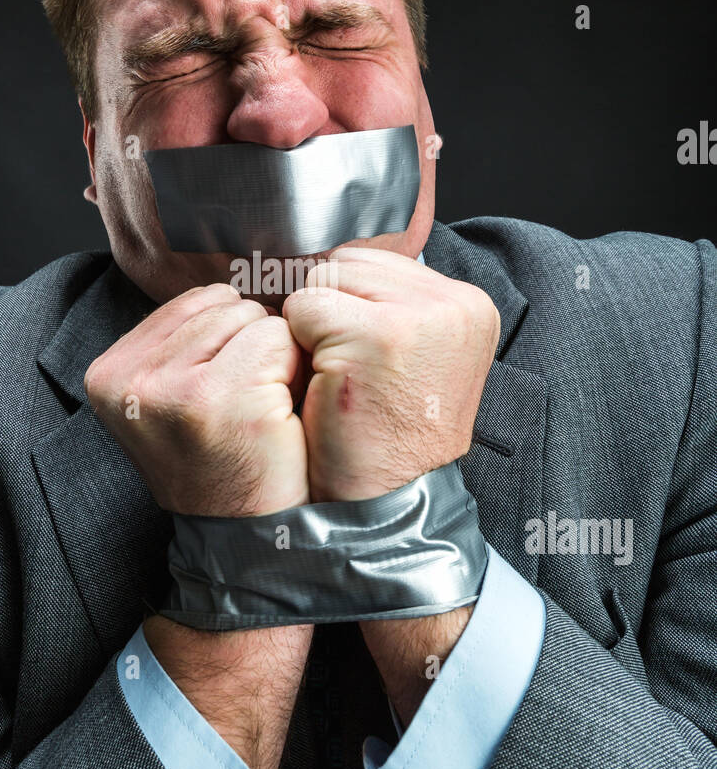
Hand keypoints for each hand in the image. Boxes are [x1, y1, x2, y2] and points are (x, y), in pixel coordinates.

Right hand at [84, 282, 308, 516]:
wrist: (245, 537)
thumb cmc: (220, 458)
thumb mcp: (170, 397)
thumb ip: (181, 339)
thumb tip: (232, 276)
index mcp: (108, 373)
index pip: (193, 301)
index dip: (227, 339)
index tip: (218, 394)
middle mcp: (133, 379)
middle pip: (225, 305)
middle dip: (251, 345)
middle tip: (242, 406)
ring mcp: (177, 390)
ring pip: (255, 318)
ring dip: (273, 359)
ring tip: (256, 411)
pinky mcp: (227, 399)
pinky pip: (280, 340)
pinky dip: (292, 372)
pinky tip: (275, 417)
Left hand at [282, 245, 499, 501]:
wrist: (388, 506)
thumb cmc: (388, 438)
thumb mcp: (416, 360)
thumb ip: (394, 306)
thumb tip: (338, 262)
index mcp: (469, 306)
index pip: (377, 262)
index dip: (348, 303)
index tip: (360, 356)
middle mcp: (453, 304)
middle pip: (348, 263)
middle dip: (329, 309)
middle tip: (348, 371)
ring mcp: (418, 317)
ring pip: (323, 281)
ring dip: (313, 328)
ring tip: (341, 378)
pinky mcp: (374, 335)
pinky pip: (303, 308)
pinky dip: (299, 346)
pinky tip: (328, 386)